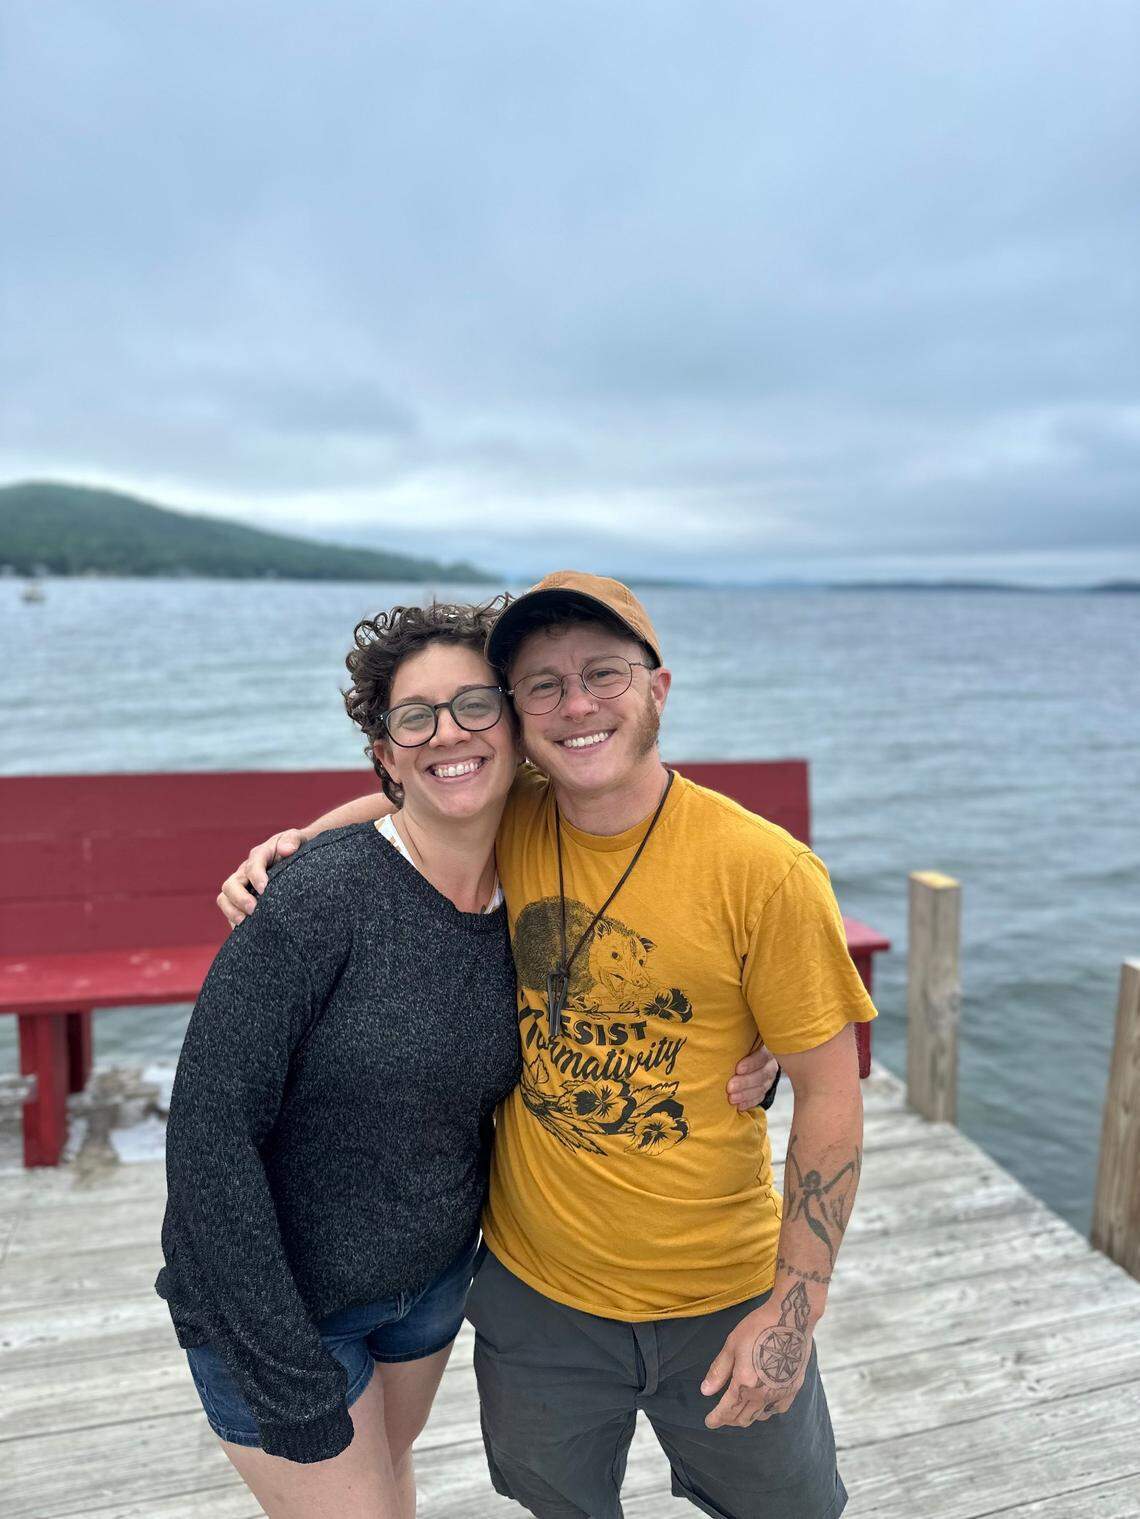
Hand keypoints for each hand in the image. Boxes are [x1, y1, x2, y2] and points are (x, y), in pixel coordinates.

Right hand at [217, 830, 304, 927]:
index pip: (253, 864)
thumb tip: (286, 850)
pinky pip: (231, 912)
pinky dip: (235, 921)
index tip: (264, 889)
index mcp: (259, 855)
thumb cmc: (296, 848)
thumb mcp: (297, 839)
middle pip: (231, 884)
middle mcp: (245, 872)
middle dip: (239, 898)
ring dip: (232, 912)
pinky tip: (248, 931)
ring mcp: (242, 887)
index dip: (256, 876)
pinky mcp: (242, 901)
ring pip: (225, 899)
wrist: (296, 858)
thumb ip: (292, 840)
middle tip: (253, 910)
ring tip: (245, 923)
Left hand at [701, 1288, 813, 1427]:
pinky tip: (761, 1405)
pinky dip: (765, 1411)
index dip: (716, 1418)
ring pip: (758, 1417)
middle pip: (742, 1418)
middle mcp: (762, 1394)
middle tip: (721, 1416)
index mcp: (744, 1383)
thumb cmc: (758, 1328)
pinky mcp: (793, 1390)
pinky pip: (776, 1410)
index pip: (726, 1409)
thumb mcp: (732, 1345)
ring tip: (738, 1411)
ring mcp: (779, 1394)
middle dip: (729, 1420)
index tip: (709, 1422)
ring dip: (746, 1417)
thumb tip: (705, 1392)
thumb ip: (719, 1371)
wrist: (791, 1319)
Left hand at [726, 1043, 780, 1109]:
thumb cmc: (739, 1048)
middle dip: (745, 1082)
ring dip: (745, 1095)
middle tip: (730, 1087)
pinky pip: (759, 1098)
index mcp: (764, 1049)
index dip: (751, 1063)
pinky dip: (749, 1103)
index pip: (761, 1056)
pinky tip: (739, 1106)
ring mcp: (769, 1079)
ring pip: (761, 1088)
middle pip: (761, 1074)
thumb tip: (714, 1038)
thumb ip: (734, 1044)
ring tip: (731, 1098)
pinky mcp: (765, 1090)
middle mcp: (769, 1064)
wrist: (748, 1059)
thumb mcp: (740, 1043)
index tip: (737, 1069)